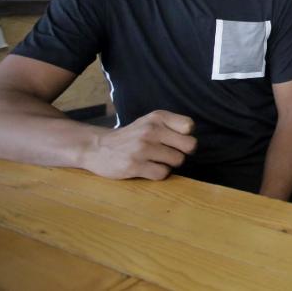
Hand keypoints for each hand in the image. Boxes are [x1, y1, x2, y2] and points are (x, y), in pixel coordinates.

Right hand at [82, 110, 196, 180]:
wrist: (97, 147)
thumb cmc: (132, 136)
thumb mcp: (150, 122)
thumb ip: (172, 126)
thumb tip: (194, 142)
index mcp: (157, 117)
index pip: (189, 126)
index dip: (186, 136)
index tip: (175, 140)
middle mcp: (151, 130)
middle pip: (190, 145)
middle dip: (183, 152)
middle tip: (170, 154)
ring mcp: (142, 148)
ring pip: (177, 161)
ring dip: (169, 164)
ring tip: (155, 160)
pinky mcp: (134, 165)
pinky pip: (162, 174)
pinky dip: (158, 174)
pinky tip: (147, 168)